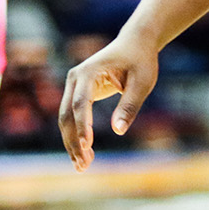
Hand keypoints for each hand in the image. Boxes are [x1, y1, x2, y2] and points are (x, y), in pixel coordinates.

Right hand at [59, 30, 159, 170]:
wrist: (135, 43)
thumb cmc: (140, 61)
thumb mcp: (142, 82)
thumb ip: (129, 106)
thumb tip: (118, 131)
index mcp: (89, 71)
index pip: (81, 103)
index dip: (82, 126)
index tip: (87, 146)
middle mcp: (75, 77)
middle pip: (67, 114)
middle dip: (73, 141)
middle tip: (84, 166)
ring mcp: (74, 85)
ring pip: (65, 119)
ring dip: (72, 142)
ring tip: (83, 166)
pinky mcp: (78, 92)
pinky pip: (72, 117)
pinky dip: (76, 135)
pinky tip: (86, 153)